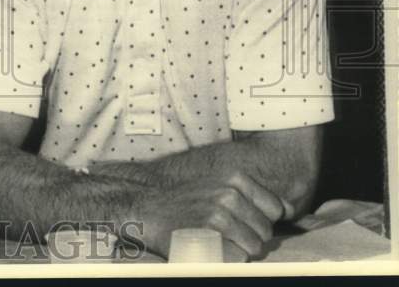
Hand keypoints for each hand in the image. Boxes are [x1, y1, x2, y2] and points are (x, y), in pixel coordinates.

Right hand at [133, 171, 284, 259]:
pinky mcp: (211, 234)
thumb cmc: (186, 203)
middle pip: (266, 231)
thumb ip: (252, 195)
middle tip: (225, 233)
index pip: (277, 208)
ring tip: (218, 240)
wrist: (146, 209)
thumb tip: (289, 209)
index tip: (244, 222)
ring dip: (240, 250)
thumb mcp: (218, 185)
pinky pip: (240, 258)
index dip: (263, 220)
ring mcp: (221, 213)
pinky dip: (229, 259)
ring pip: (255, 246)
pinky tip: (211, 248)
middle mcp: (230, 193)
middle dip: (252, 237)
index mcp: (235, 178)